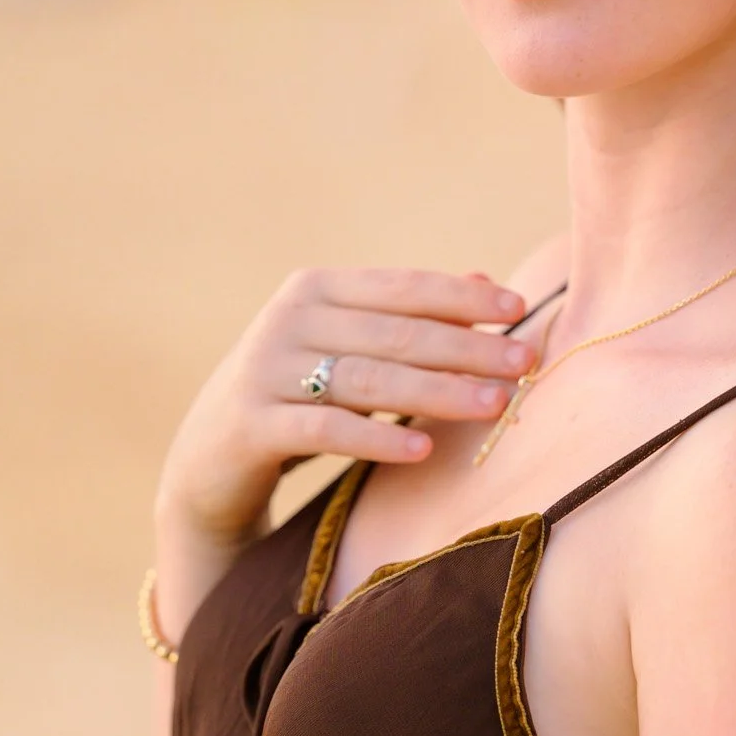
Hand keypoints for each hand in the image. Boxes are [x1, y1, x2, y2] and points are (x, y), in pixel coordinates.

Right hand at [152, 265, 536, 619]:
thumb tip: (484, 277)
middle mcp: (289, 318)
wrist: (210, 458)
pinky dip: (377, 437)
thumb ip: (408, 315)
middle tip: (525, 363)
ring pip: (367, 379)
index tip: (520, 308)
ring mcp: (266, 369)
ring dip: (437, 392)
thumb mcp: (349, 347)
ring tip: (494, 406)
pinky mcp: (253, 423)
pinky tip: (423, 448)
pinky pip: (326, 429)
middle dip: (466, 348)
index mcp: (317, 288)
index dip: (463, 296)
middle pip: (395, 333)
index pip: (404, 287)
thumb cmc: (299, 394)